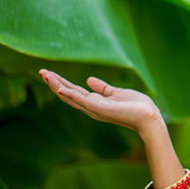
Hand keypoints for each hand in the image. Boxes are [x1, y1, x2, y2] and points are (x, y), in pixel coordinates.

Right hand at [39, 69, 163, 140]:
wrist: (148, 116)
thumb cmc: (135, 106)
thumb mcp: (116, 93)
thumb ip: (102, 88)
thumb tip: (89, 79)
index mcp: (94, 102)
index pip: (73, 92)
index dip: (61, 83)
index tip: (49, 73)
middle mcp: (91, 107)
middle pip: (68, 94)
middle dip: (54, 83)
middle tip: (41, 71)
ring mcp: (95, 109)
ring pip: (71, 96)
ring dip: (57, 86)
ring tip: (45, 75)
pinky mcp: (101, 109)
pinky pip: (83, 100)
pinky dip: (71, 95)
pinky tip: (60, 89)